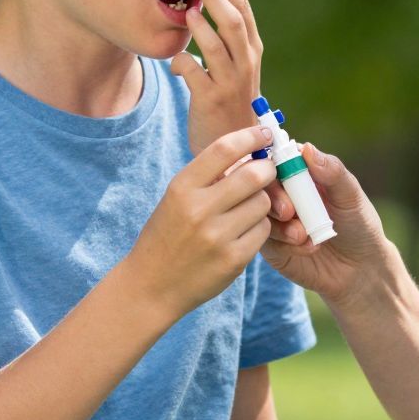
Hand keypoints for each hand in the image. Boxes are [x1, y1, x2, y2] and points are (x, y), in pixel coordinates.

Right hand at [123, 125, 279, 319]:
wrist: (151, 286)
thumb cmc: (167, 235)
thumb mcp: (176, 199)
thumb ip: (208, 176)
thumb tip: (249, 150)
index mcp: (181, 187)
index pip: (224, 149)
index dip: (250, 136)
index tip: (264, 133)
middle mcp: (198, 209)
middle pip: (254, 174)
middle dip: (267, 169)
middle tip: (267, 171)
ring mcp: (217, 236)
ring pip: (263, 203)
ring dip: (262, 202)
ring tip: (247, 209)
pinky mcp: (233, 260)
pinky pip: (263, 232)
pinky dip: (260, 229)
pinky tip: (244, 233)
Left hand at [170, 0, 295, 222]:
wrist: (237, 151)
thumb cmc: (229, 104)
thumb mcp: (232, 67)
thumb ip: (222, 36)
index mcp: (251, 51)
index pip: (244, 9)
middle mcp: (246, 65)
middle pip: (235, 22)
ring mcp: (231, 84)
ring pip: (220, 46)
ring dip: (204, 23)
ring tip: (190, 4)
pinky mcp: (210, 102)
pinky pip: (196, 75)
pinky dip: (185, 61)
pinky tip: (175, 54)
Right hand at [258, 142, 399, 307]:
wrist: (360, 268)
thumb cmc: (358, 224)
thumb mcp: (350, 195)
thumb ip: (332, 171)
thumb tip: (307, 148)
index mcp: (299, 172)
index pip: (276, 158)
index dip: (273, 164)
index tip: (279, 174)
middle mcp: (282, 192)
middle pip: (259, 184)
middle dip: (273, 196)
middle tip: (289, 212)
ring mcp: (274, 219)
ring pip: (257, 213)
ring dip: (280, 224)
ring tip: (304, 235)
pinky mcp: (271, 245)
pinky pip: (265, 239)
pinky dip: (285, 243)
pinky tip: (308, 248)